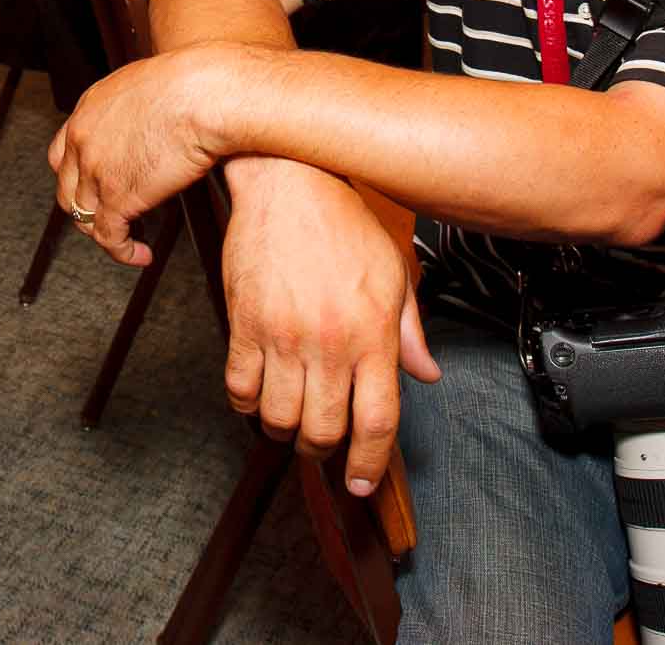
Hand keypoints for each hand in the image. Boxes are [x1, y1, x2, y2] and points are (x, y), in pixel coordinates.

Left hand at [48, 45, 226, 267]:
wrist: (204, 94)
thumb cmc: (195, 83)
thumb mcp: (152, 85)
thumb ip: (139, 108)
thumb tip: (157, 119)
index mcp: (90, 110)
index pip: (64, 152)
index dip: (77, 174)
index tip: (94, 185)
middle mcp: (85, 139)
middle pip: (67, 188)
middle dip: (86, 207)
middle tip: (111, 215)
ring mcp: (96, 170)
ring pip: (84, 215)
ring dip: (105, 232)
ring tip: (128, 239)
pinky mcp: (118, 197)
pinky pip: (109, 237)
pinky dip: (123, 252)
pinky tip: (140, 254)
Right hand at [221, 156, 439, 492]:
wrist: (288, 181)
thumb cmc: (343, 221)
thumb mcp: (394, 272)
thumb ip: (410, 330)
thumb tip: (425, 374)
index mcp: (372, 332)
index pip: (377, 421)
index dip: (370, 463)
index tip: (362, 482)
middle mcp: (329, 342)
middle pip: (324, 430)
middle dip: (324, 452)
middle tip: (323, 446)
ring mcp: (283, 336)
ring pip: (279, 418)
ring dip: (285, 431)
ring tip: (291, 420)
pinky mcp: (245, 324)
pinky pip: (239, 388)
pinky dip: (247, 404)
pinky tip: (257, 395)